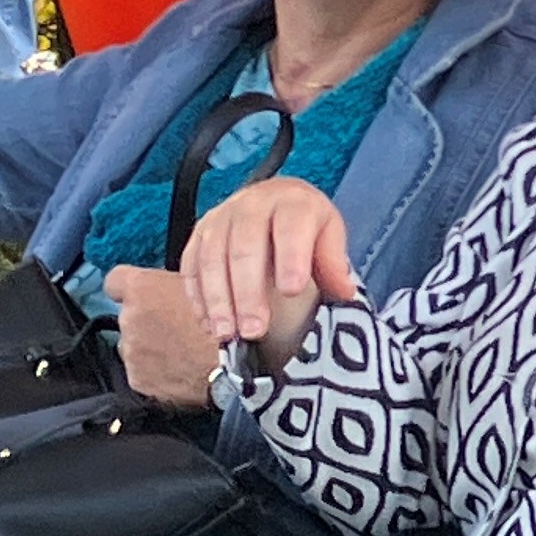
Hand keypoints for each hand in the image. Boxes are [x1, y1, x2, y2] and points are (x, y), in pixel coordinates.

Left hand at [103, 265, 221, 405]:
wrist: (239, 365)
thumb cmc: (229, 321)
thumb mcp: (209, 281)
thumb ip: (182, 280)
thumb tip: (182, 282)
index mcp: (143, 288)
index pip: (115, 280)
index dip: (129, 288)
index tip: (141, 294)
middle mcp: (130, 319)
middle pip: (128, 316)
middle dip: (147, 321)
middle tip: (177, 326)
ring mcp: (132, 352)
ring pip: (134, 347)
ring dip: (151, 348)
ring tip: (183, 351)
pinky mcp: (139, 381)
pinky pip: (142, 373)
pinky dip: (157, 373)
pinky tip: (181, 370)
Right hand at [177, 176, 358, 371]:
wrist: (274, 205)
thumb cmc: (304, 228)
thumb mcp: (328, 236)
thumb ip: (334, 262)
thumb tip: (344, 291)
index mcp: (291, 202)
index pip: (291, 227)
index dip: (291, 257)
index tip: (292, 290)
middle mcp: (252, 205)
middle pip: (245, 247)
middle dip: (248, 292)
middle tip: (254, 329)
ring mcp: (221, 218)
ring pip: (212, 258)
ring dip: (218, 299)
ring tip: (227, 334)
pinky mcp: (199, 234)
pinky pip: (191, 264)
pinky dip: (197, 297)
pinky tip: (208, 323)